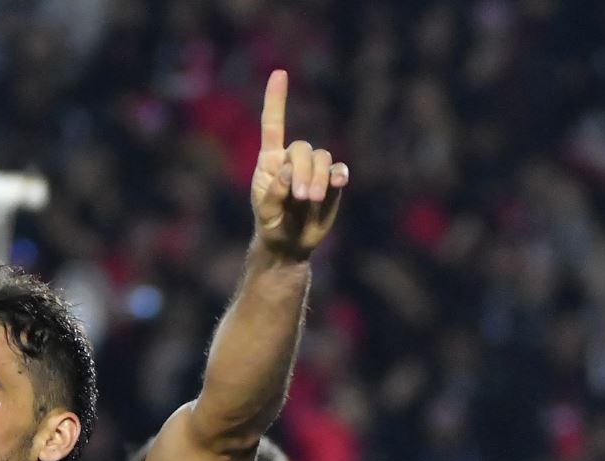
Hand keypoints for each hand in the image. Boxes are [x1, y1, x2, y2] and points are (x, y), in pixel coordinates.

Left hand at [250, 70, 348, 260]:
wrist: (289, 243)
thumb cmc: (271, 224)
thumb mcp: (265, 212)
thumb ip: (274, 192)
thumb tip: (286, 171)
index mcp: (270, 161)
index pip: (273, 125)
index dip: (277, 100)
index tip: (279, 73)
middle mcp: (292, 160)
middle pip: (303, 148)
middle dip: (303, 170)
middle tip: (300, 197)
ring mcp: (314, 170)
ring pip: (323, 158)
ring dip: (318, 177)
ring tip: (310, 200)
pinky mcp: (331, 182)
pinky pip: (338, 170)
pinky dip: (338, 174)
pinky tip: (337, 183)